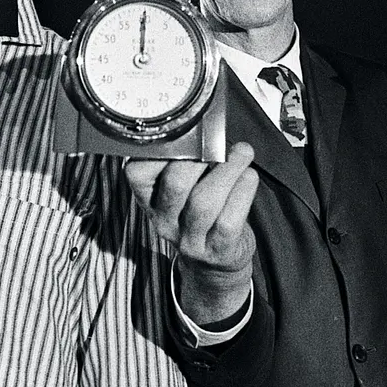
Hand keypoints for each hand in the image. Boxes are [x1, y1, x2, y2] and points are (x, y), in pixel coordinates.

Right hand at [124, 142, 258, 323]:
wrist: (216, 261)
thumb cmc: (200, 211)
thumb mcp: (182, 189)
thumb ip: (186, 161)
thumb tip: (206, 125)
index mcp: (148, 198)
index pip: (137, 172)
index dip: (161, 150)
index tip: (186, 132)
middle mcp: (163, 220)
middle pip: (174, 185)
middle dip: (200, 158)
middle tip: (217, 142)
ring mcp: (189, 239)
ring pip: (204, 202)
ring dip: (228, 171)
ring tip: (242, 153)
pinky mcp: (216, 250)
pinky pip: (229, 220)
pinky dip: (242, 192)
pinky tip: (249, 176)